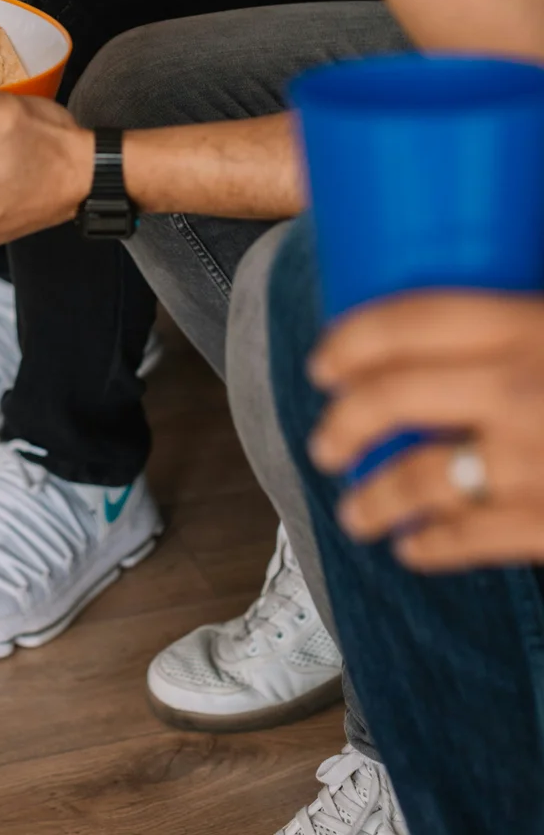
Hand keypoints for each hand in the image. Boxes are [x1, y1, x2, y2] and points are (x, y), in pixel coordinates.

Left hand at [308, 293, 543, 569]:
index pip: (412, 321)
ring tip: (355, 514)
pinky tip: (413, 548)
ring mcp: (535, 462)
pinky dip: (433, 546)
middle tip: (325, 443)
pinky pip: (474, 538)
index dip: (353, 341)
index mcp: (528, 325)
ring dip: (374, 500)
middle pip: (396, 398)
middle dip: (345, 423)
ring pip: (421, 480)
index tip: (326, 362)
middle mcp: (519, 390)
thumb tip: (469, 300)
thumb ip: (523, 320)